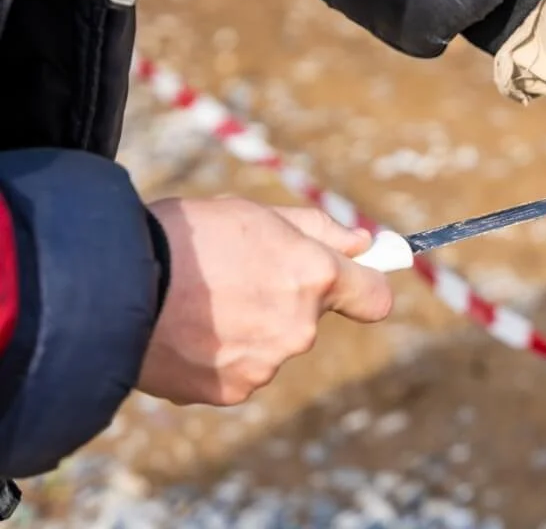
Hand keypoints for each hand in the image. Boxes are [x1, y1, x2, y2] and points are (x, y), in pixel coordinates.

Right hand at [138, 197, 391, 405]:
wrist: (112, 285)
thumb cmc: (185, 237)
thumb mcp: (256, 213)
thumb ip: (319, 230)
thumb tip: (362, 244)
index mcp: (313, 277)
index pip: (374, 298)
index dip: (364, 286)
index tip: (354, 280)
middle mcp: (299, 327)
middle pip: (310, 318)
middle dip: (284, 299)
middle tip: (234, 276)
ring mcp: (266, 364)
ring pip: (270, 344)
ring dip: (247, 328)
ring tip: (198, 302)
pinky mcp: (230, 391)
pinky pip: (236, 371)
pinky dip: (217, 355)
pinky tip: (184, 331)